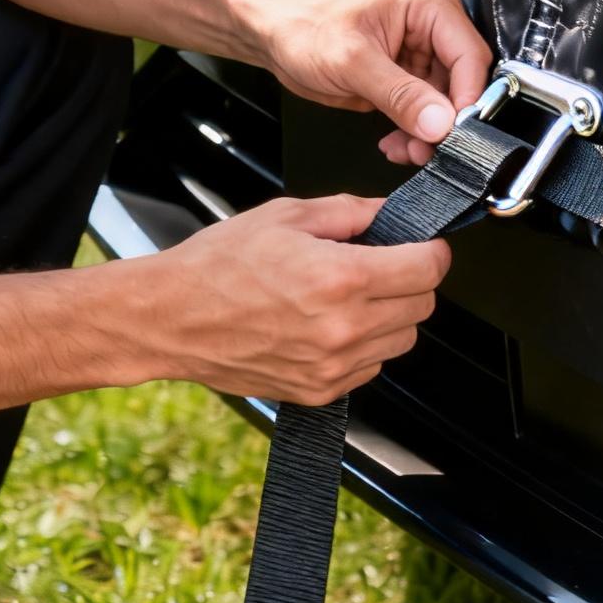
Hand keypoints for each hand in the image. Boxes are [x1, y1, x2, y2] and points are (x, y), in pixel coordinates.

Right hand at [148, 194, 450, 403]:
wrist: (171, 318)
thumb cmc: (218, 265)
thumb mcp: (286, 215)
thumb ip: (350, 211)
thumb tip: (391, 213)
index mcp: (341, 277)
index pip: (427, 268)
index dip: (431, 250)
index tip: (422, 245)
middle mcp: (344, 328)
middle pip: (422, 306)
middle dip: (411, 280)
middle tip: (381, 265)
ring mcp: (333, 366)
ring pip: (402, 341)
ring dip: (391, 316)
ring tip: (349, 296)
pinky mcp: (320, 392)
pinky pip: (371, 368)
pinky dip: (364, 346)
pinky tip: (330, 324)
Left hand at [251, 0, 493, 166]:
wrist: (270, 29)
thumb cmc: (302, 23)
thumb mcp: (352, 62)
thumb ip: (400, 94)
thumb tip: (440, 123)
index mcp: (427, 2)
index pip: (470, 55)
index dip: (466, 99)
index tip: (452, 134)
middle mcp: (430, 21)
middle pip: (461, 81)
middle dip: (444, 121)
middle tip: (425, 151)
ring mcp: (418, 48)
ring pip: (443, 101)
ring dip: (427, 131)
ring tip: (406, 151)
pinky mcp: (404, 71)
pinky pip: (423, 107)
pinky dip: (413, 130)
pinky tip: (395, 142)